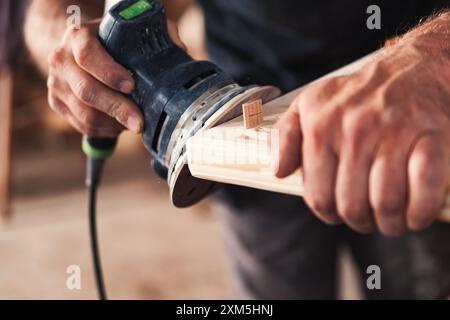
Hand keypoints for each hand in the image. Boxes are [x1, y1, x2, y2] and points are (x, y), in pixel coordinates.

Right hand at [47, 19, 184, 136]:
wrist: (75, 49)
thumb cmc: (108, 41)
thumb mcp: (129, 30)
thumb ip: (155, 34)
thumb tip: (179, 50)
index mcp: (78, 37)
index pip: (88, 55)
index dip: (110, 73)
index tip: (131, 86)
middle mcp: (61, 60)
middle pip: (87, 91)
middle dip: (118, 109)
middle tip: (139, 121)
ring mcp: (56, 83)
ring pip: (85, 114)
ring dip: (113, 123)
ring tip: (132, 122)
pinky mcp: (56, 103)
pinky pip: (83, 125)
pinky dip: (105, 130)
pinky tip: (118, 125)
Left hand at [275, 35, 449, 235]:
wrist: (411, 67)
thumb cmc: (355, 96)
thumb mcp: (309, 106)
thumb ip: (284, 137)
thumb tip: (278, 172)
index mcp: (320, 127)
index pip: (318, 197)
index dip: (330, 215)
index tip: (341, 213)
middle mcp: (354, 129)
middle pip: (352, 206)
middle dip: (360, 223)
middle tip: (369, 218)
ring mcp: (394, 131)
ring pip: (385, 203)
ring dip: (390, 224)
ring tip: (391, 220)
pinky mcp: (431, 133)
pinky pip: (425, 187)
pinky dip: (420, 212)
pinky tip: (416, 216)